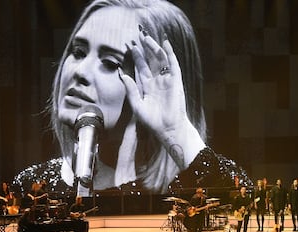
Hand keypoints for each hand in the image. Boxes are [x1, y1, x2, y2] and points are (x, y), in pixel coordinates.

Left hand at [119, 29, 202, 169]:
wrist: (167, 129)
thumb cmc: (152, 120)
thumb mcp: (136, 104)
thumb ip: (130, 89)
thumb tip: (122, 74)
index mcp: (147, 86)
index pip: (141, 67)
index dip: (136, 56)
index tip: (129, 45)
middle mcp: (157, 81)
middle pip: (150, 60)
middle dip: (144, 48)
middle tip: (137, 35)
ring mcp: (167, 80)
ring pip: (160, 59)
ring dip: (154, 47)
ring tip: (146, 37)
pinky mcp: (176, 81)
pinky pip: (173, 64)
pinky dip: (169, 53)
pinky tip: (164, 43)